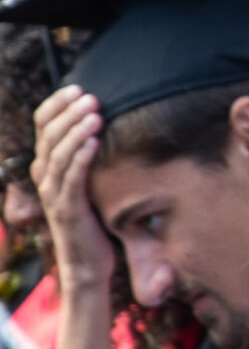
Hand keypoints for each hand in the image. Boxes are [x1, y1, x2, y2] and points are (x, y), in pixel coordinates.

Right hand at [30, 88, 113, 297]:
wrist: (88, 261)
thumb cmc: (93, 214)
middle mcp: (45, 178)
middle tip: (91, 97)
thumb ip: (88, 152)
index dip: (56, 105)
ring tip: (95, 114)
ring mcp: (54, 195)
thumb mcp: (89, 178)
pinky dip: (81, 159)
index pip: (42, 126)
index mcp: (47, 165)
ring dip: (75, 132)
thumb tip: (105, 115)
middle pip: (49, 137)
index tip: (77, 86)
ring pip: (58, 156)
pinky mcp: (68, 211)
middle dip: (69, 114)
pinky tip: (94, 142)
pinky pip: (71, 180)